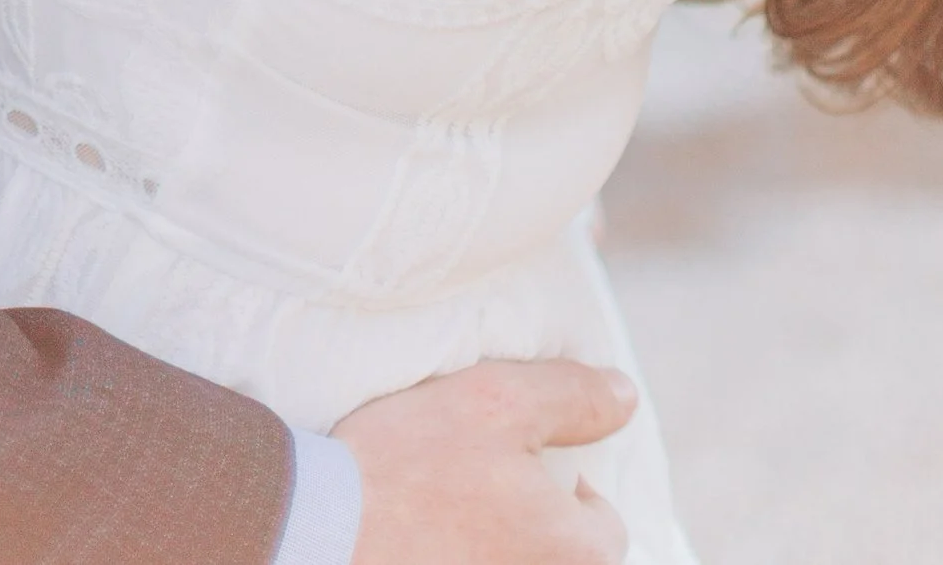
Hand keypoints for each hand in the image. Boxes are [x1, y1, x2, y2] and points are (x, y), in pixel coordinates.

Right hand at [339, 358, 635, 564]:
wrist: (317, 532)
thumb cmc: (409, 467)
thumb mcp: (495, 399)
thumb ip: (571, 396)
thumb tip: (624, 396)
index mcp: (573, 553)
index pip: (603, 524)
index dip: (565, 485)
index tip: (511, 463)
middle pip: (558, 555)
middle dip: (529, 525)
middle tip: (474, 488)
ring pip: (512, 563)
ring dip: (491, 545)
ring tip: (441, 517)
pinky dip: (454, 557)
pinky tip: (420, 543)